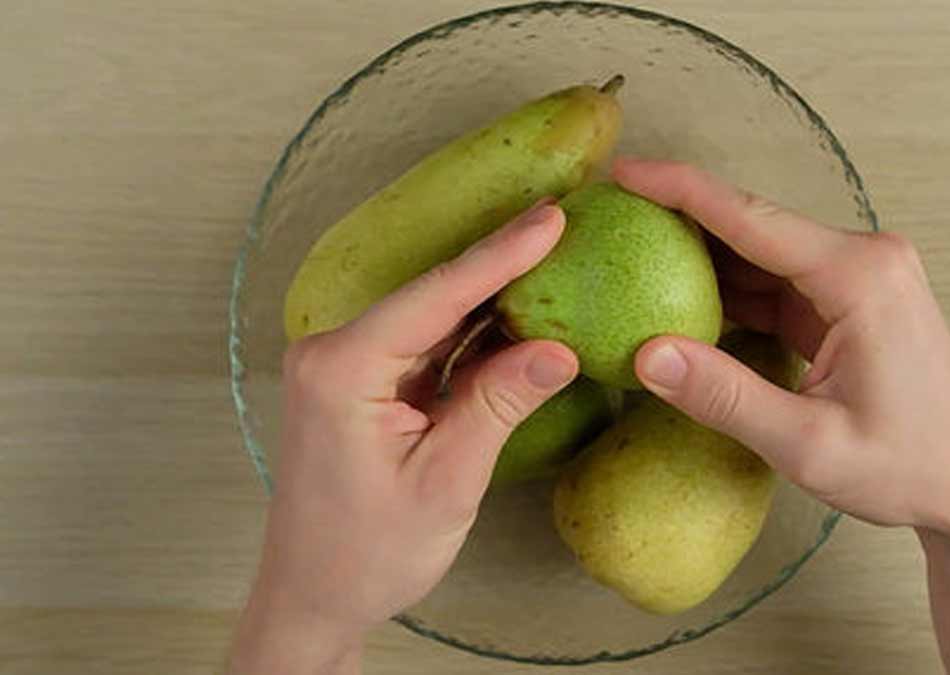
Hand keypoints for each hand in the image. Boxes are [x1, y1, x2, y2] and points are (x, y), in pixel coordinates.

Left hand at [230, 203, 577, 673]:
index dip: (499, 256)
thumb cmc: (367, 552)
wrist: (314, 596)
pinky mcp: (362, 384)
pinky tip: (519, 318)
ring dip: (491, 300)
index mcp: (342, 370)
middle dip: (499, 265)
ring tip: (552, 262)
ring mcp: (346, 367)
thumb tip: (558, 351)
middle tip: (561, 224)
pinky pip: (425, 346)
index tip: (550, 219)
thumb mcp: (446, 481)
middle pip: (432, 297)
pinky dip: (473, 338)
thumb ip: (498, 406)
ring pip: (432, 318)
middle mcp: (335, 353)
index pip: (435, 297)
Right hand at [613, 160, 949, 674]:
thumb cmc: (908, 469)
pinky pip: (779, 283)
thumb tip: (646, 355)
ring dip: (703, 258)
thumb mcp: (807, 444)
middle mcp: (864, 258)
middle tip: (610, 221)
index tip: (622, 172)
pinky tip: (683, 298)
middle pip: (753, 225)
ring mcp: (861, 277)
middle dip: (681, 220)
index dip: (680, 189)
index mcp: (858, 276)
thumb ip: (725, 396)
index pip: (750, 217)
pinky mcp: (853, 300)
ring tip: (631, 255)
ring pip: (763, 253)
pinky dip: (733, 290)